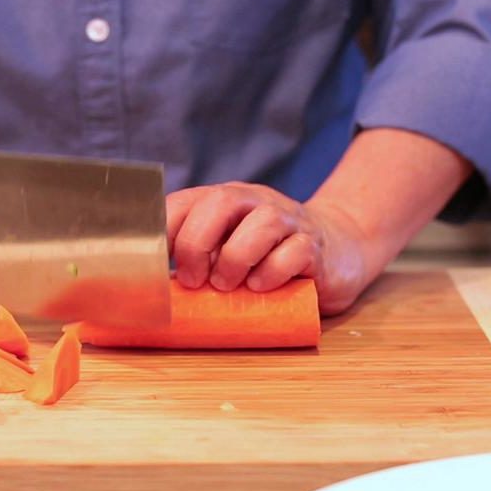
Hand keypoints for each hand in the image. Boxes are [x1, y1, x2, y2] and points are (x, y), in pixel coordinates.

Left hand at [167, 182, 377, 314]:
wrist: (336, 251)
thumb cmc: (267, 258)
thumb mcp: (227, 252)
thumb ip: (198, 260)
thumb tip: (155, 289)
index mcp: (224, 201)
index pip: (184, 201)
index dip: (163, 230)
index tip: (155, 265)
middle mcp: (254, 202)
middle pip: (220, 202)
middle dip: (197, 243)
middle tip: (194, 280)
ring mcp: (287, 220)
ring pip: (260, 224)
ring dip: (235, 260)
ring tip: (227, 286)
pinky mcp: (314, 246)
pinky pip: (293, 253)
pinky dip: (271, 273)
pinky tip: (261, 287)